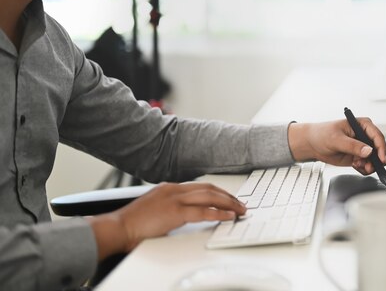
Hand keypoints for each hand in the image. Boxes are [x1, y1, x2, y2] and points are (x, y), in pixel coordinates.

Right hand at [88, 182, 245, 259]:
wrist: (117, 227)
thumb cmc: (132, 223)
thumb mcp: (154, 209)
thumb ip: (169, 208)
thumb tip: (184, 215)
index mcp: (169, 187)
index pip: (200, 186)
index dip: (217, 192)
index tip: (228, 198)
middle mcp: (174, 189)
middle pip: (208, 189)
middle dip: (227, 196)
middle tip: (240, 203)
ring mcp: (175, 199)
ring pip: (210, 197)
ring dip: (228, 203)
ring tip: (240, 209)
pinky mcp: (175, 212)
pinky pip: (204, 211)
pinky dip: (220, 213)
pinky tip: (229, 216)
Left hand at [288, 119, 385, 174]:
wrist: (313, 144)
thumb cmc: (322, 134)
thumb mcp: (337, 139)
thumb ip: (353, 146)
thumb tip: (368, 151)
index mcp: (362, 125)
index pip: (377, 136)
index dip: (381, 148)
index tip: (381, 159)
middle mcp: (364, 136)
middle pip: (378, 149)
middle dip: (375, 160)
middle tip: (368, 166)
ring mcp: (362, 147)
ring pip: (374, 159)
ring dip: (369, 165)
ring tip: (358, 165)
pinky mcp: (358, 157)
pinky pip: (367, 165)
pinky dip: (364, 168)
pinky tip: (356, 166)